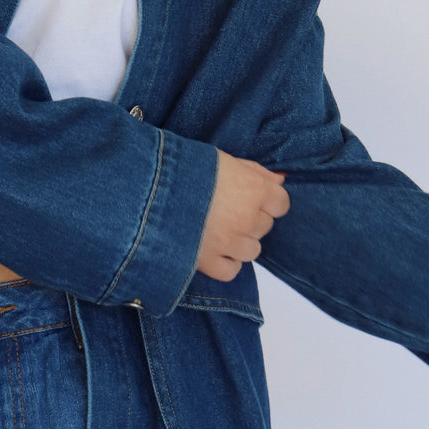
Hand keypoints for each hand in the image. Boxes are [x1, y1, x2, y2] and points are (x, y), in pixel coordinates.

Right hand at [195, 149, 289, 281]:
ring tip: (216, 228)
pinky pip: (231, 270)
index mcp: (254, 190)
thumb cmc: (184, 168)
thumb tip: (280, 180)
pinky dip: (225, 262)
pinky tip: (213, 249)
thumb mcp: (222, 158)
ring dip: (239, 241)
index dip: (266, 199)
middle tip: (225, 207)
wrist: (148, 189)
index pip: (281, 203)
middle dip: (250, 218)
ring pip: (252, 250)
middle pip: (264, 225)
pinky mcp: (209, 262)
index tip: (250, 195)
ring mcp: (230, 243)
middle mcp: (248, 219)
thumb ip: (255, 171)